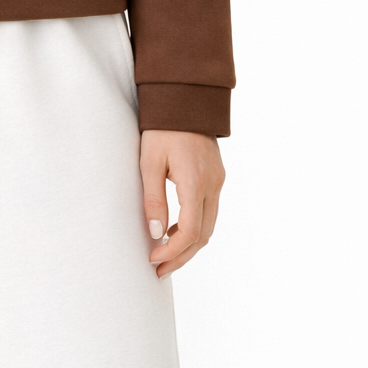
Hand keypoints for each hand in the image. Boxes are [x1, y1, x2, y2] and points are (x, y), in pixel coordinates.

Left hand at [139, 129, 224, 277]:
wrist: (184, 98)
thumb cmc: (162, 127)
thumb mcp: (149, 162)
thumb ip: (153, 198)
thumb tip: (156, 233)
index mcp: (195, 181)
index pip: (191, 230)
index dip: (173, 250)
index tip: (153, 259)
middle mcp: (213, 184)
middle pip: (203, 234)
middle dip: (181, 255)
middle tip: (158, 269)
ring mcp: (218, 181)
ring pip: (209, 225)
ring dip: (189, 244)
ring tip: (164, 255)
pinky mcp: (216, 177)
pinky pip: (209, 211)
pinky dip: (194, 227)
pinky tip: (174, 230)